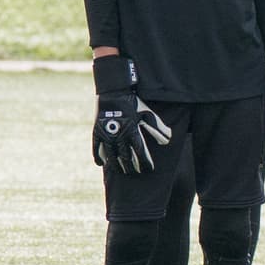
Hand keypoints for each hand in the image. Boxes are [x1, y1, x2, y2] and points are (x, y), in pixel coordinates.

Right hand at [91, 56, 171, 173]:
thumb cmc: (133, 103)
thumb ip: (157, 129)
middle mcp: (119, 136)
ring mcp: (107, 136)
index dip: (145, 164)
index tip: (148, 169)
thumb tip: (168, 141)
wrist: (114, 92)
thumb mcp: (147, 114)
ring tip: (122, 171)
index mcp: (133, 132)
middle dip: (132, 168)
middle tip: (135, 172)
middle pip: (126, 159)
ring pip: (111, 157)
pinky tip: (102, 164)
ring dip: (117, 166)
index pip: (140, 154)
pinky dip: (99, 158)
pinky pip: (96, 149)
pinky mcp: (97, 133)